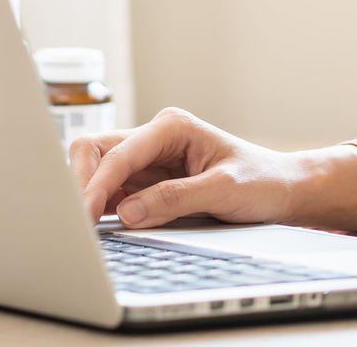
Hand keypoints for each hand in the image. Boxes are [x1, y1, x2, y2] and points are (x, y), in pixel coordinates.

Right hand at [72, 107, 307, 227]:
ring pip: (96, 171)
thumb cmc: (261, 181)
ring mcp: (146, 160)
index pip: (119, 153)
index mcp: (172, 127)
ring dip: (87, 196)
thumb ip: (176, 198)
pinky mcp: (145, 183)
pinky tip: (98, 229)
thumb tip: (127, 212)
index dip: (96, 184)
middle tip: (76, 223)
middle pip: (94, 151)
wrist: (280, 189)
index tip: (85, 216)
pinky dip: (99, 208)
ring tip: (83, 230)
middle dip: (80, 183)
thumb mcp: (225, 190)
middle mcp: (153, 138)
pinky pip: (110, 192)